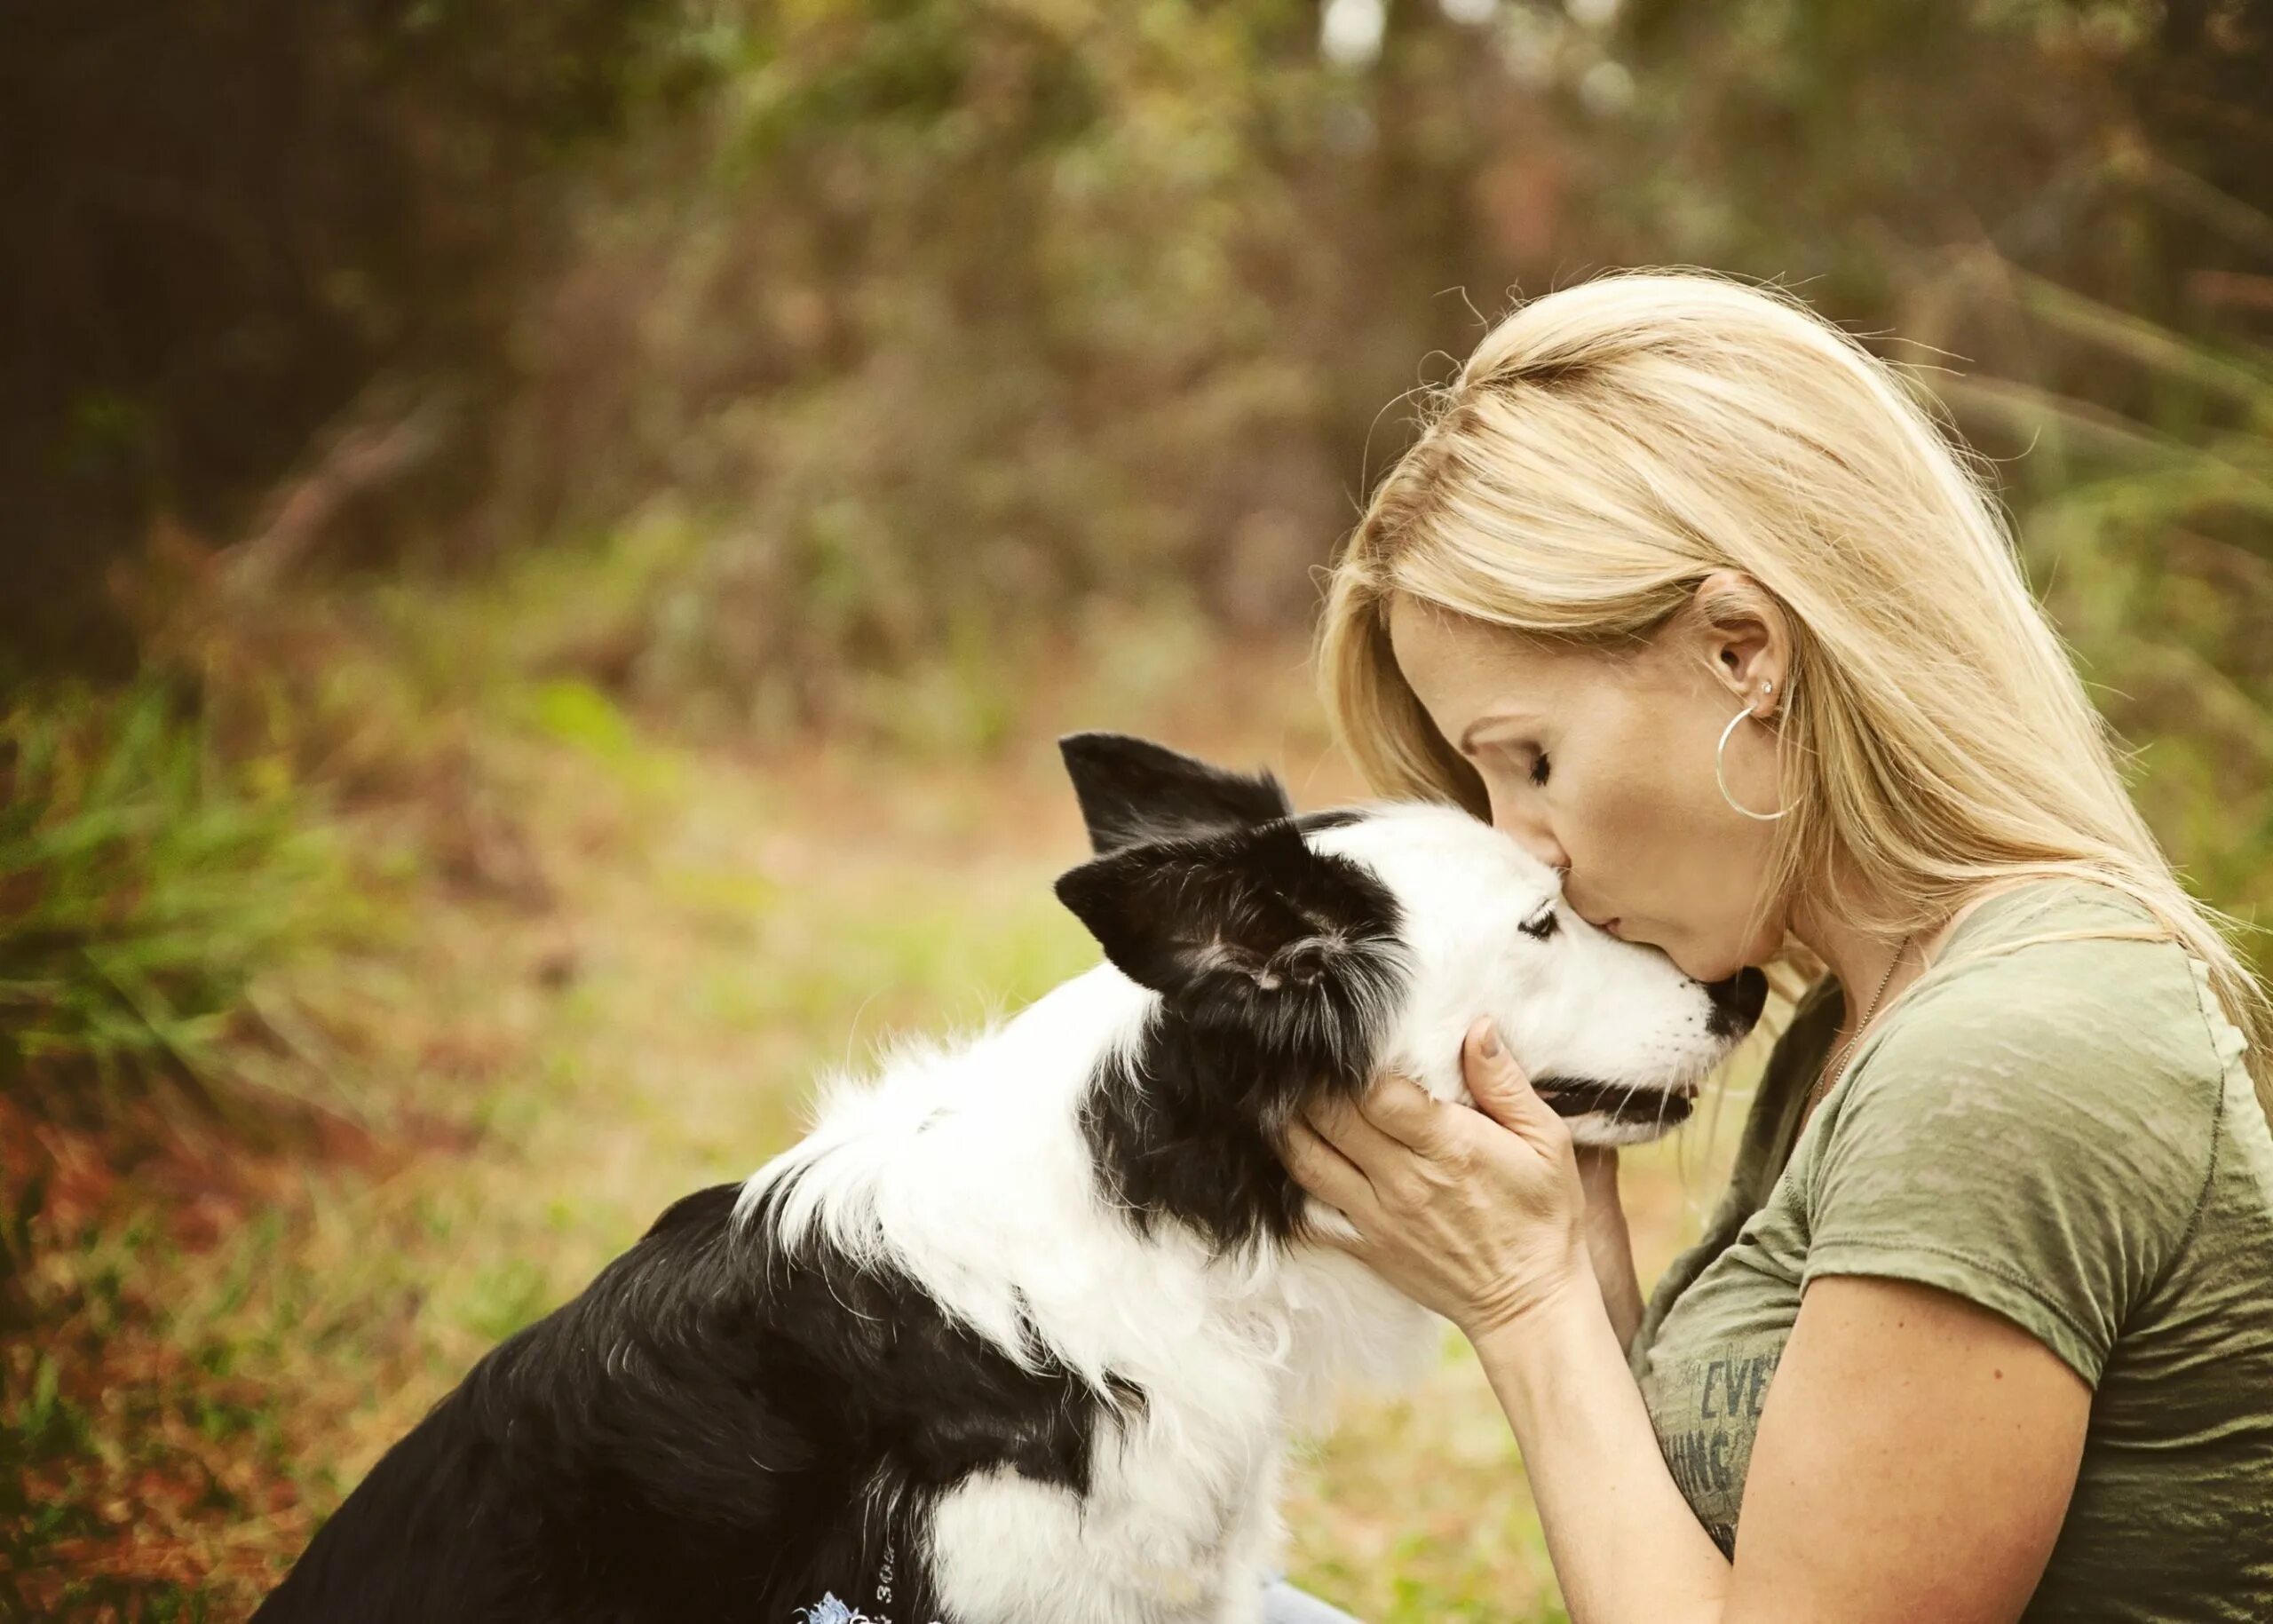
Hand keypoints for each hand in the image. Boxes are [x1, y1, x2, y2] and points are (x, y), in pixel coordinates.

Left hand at [1279, 1016, 1596, 1342]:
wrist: (1530, 1302)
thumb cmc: (1544, 1217)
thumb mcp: (1546, 1143)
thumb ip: (1506, 1084)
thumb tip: (1478, 1028)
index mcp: (1448, 1146)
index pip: (1376, 1093)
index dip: (1354, 1063)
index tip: (1348, 1042)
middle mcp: (1404, 1180)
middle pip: (1331, 1117)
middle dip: (1310, 1082)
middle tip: (1303, 1057)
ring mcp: (1377, 1216)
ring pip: (1306, 1159)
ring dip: (1287, 1123)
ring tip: (1283, 1094)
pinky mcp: (1365, 1246)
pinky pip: (1308, 1211)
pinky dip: (1288, 1182)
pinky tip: (1290, 1155)